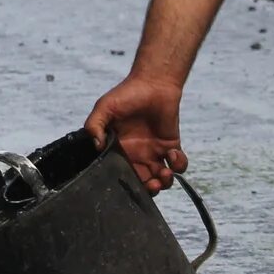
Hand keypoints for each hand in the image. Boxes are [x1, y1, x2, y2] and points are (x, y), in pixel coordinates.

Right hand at [85, 72, 188, 192]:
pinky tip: (172, 154)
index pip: (122, 177)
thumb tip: (95, 146)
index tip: (132, 185)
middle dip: (149, 190)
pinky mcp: (171, 146)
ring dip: (164, 182)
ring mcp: (154, 152)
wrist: (153, 83)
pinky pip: (178, 164)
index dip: (128, 186)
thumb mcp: (104, 108)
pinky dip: (179, 165)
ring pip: (161, 179)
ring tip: (163, 173)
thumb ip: (94, 125)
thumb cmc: (126, 95)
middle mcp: (136, 156)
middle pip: (143, 183)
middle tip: (152, 184)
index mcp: (119, 152)